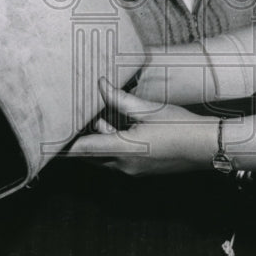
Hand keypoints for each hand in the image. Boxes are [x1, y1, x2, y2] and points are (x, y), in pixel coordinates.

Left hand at [67, 78, 218, 175]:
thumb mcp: (148, 109)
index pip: (83, 150)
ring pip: (104, 156)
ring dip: (98, 139)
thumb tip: (101, 84)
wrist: (207, 147)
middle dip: (80, 139)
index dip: (62, 146)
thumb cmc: (181, 127)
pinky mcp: (142, 170)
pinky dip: (112, 144)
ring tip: (96, 115)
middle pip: (90, 155)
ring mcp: (133, 170)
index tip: (47, 142)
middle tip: (68, 122)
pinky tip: (118, 124)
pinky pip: (118, 158)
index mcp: (123, 150)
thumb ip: (120, 99)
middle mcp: (124, 165)